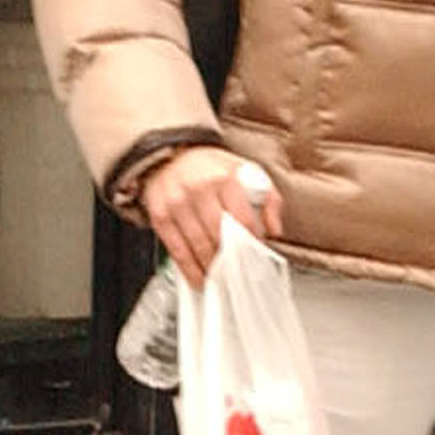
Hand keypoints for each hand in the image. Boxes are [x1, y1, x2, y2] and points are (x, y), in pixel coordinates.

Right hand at [138, 143, 280, 289]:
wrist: (171, 157)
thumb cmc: (211, 168)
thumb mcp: (245, 172)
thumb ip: (268, 199)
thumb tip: (274, 231)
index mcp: (223, 177)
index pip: (243, 219)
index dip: (251, 240)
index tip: (256, 252)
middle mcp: (198, 189)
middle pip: (219, 236)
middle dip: (232, 258)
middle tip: (240, 271)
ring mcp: (177, 204)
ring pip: (198, 246)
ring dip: (212, 268)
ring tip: (221, 277)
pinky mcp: (160, 216)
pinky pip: (177, 250)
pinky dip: (189, 269)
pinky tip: (199, 277)